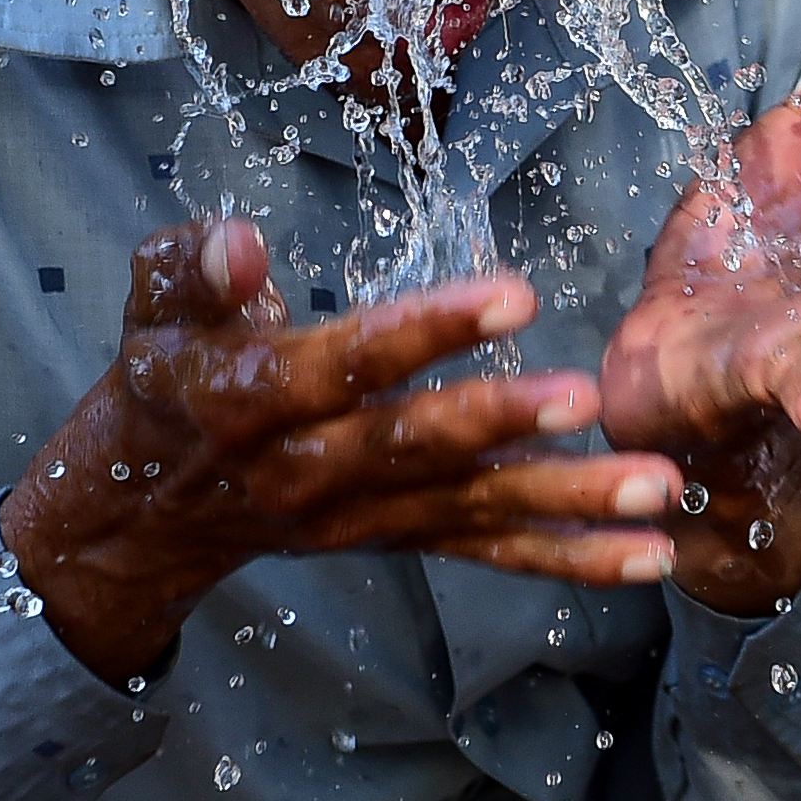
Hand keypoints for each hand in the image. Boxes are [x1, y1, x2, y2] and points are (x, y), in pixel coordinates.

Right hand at [0, 218, 680, 685]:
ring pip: (474, 510)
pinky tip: (652, 553)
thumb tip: (238, 242)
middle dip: (503, 425)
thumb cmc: (162, 380)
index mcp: (251, 401)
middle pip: (415, 449)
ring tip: (661, 489)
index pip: (342, 366)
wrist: (138, 513)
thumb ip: (192, 269)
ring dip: (571, 504)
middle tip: (587, 398)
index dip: (424, 334)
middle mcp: (312, 472)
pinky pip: (492, 554)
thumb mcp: (150, 311)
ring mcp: (363, 518)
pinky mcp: (401, 540)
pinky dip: (572, 558)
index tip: (510, 298)